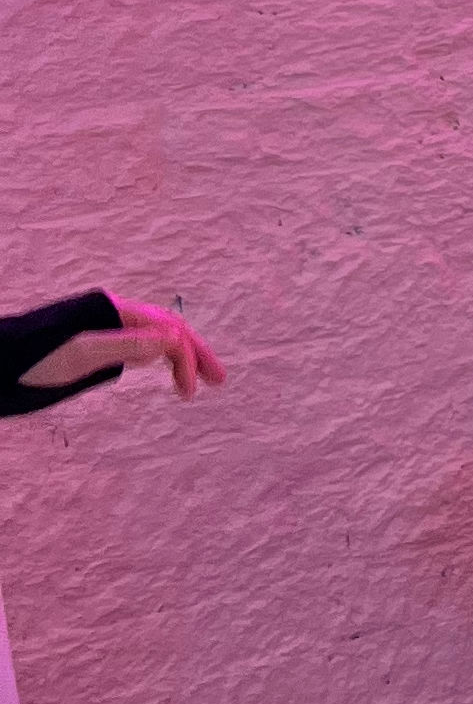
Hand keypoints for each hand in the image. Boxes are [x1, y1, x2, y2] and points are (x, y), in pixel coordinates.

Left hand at [27, 297, 227, 399]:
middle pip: (168, 328)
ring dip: (179, 356)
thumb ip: (126, 345)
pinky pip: (138, 342)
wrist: (2, 361)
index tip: (191, 391)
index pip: (167, 330)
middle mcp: (116, 314)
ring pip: (155, 335)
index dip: (185, 358)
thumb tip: (172, 340)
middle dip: (194, 353)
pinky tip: (163, 367)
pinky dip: (158, 355)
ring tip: (195, 381)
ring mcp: (107, 326)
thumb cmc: (35, 359)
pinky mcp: (98, 340)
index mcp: (116, 312)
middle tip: (219, 380)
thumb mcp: (81, 354)